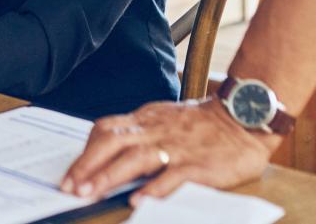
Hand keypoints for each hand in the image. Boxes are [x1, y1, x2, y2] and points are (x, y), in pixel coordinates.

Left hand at [61, 99, 278, 205]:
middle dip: (87, 165)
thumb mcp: (166, 119)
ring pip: (135, 158)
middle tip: (70, 187)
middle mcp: (157, 129)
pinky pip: (173, 176)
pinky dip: (154, 188)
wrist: (246, 115)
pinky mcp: (199, 164)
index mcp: (147, 119)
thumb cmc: (204, 124)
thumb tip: (111, 150)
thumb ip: (142, 133)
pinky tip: (138, 201)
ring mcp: (177, 146)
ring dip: (109, 176)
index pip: (107, 129)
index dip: (85, 151)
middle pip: (113, 142)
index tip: (70, 173)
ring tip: (91, 193)